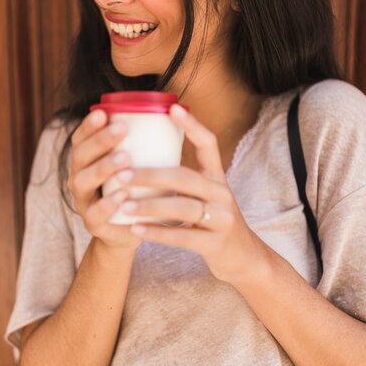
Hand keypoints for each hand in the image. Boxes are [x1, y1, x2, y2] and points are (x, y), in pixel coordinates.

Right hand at [67, 110, 142, 252]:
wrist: (130, 232)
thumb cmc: (136, 191)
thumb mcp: (136, 166)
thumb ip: (144, 144)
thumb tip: (175, 111)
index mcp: (87, 160)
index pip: (81, 138)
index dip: (89, 125)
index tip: (104, 112)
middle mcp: (79, 178)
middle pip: (81, 155)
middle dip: (100, 140)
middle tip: (122, 129)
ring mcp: (84, 202)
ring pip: (83, 182)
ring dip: (103, 167)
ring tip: (125, 158)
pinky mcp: (93, 224)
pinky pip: (95, 213)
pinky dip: (108, 203)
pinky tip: (122, 194)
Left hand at [116, 104, 257, 281]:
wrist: (244, 257)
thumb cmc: (214, 221)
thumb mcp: (207, 195)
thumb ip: (184, 179)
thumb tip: (145, 155)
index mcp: (218, 177)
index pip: (209, 144)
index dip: (192, 125)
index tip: (171, 108)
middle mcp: (222, 194)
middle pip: (185, 178)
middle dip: (151, 175)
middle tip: (121, 173)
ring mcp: (222, 219)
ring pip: (183, 208)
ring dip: (150, 206)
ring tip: (124, 204)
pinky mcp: (216, 244)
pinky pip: (184, 238)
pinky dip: (158, 233)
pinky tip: (136, 230)